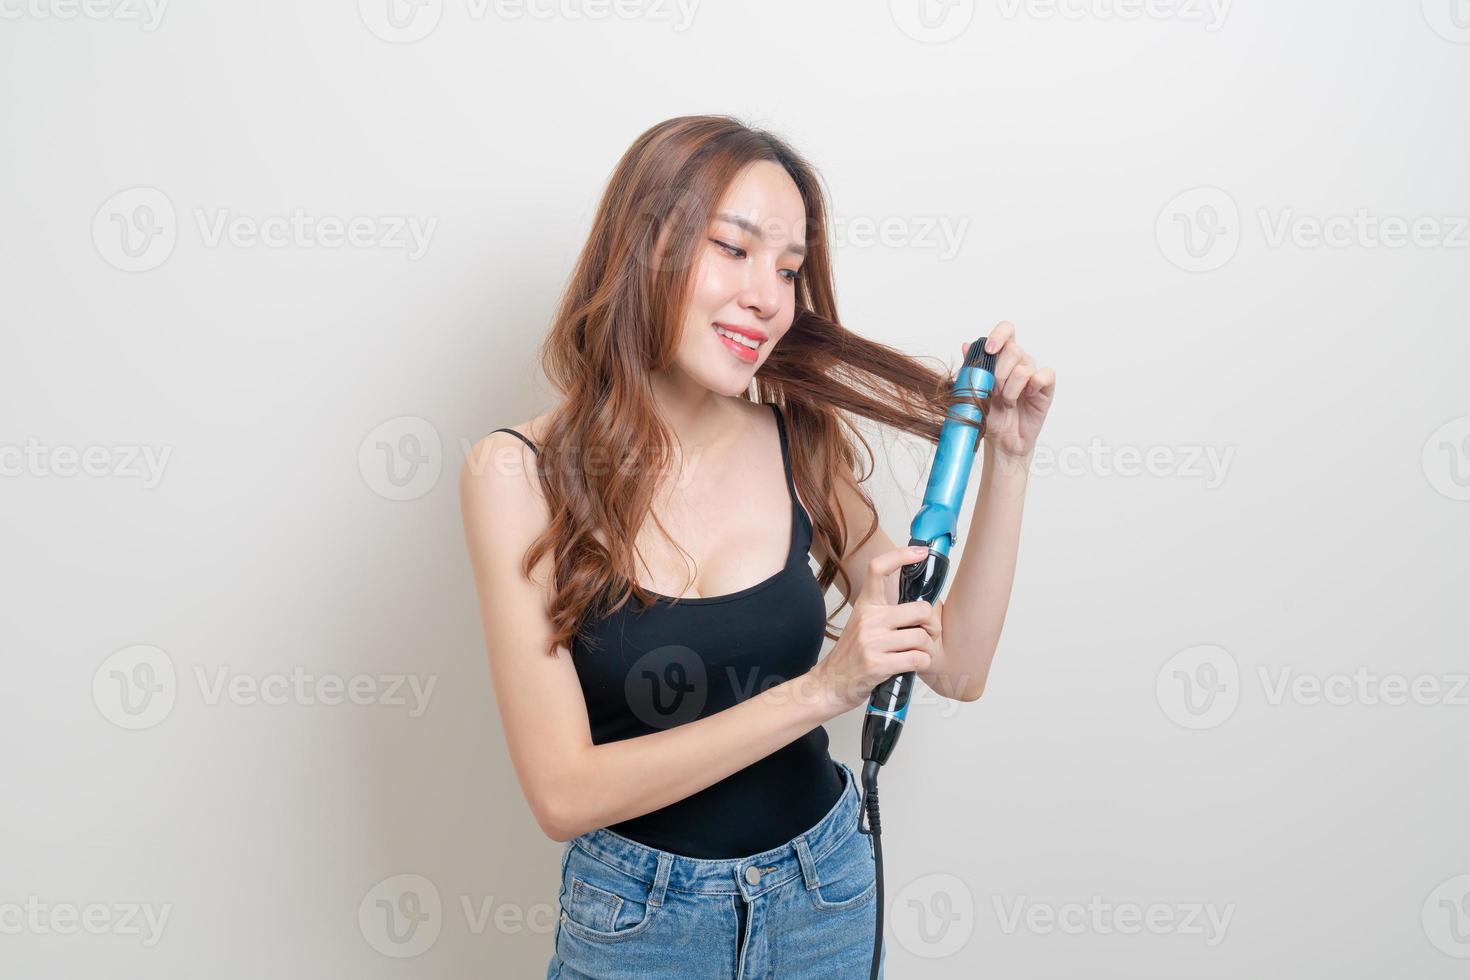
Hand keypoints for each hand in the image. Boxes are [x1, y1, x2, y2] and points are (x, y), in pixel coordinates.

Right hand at [812, 544, 941, 714]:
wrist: (829, 684)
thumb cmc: (852, 656)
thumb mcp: (863, 625)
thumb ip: (886, 613)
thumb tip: (921, 606)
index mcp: (865, 606)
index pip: (879, 569)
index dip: (901, 555)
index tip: (920, 551)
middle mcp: (868, 620)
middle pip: (920, 609)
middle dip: (932, 625)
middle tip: (927, 633)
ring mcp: (872, 642)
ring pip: (922, 637)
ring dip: (926, 649)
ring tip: (916, 654)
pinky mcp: (878, 664)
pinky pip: (917, 658)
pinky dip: (922, 663)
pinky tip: (912, 666)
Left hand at [963, 321, 1055, 460]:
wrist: (1001, 440)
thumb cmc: (988, 415)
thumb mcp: (974, 391)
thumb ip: (972, 368)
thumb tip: (965, 345)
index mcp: (1001, 357)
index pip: (1006, 331)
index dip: (999, 335)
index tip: (990, 350)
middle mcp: (1019, 361)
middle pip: (1013, 350)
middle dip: (999, 373)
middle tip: (993, 392)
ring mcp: (1033, 373)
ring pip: (1024, 368)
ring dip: (1011, 388)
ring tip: (1006, 402)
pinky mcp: (1045, 387)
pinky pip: (1045, 375)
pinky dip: (1032, 386)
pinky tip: (1025, 397)